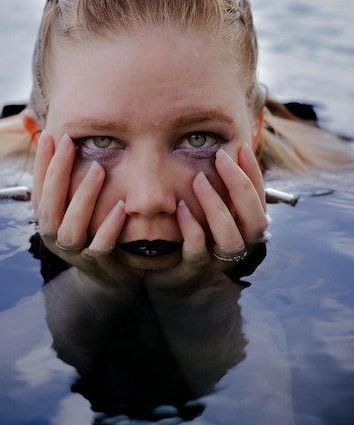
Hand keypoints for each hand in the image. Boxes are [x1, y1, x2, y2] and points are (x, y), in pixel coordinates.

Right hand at [32, 131, 142, 293]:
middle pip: (49, 208)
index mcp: (48, 222)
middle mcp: (55, 239)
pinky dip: (108, 227)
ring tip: (98, 169)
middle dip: (58, 174)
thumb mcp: (77, 205)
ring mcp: (75, 255)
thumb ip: (65, 174)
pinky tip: (120, 206)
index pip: (39, 191)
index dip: (42, 165)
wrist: (110, 280)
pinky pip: (100, 247)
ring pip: (71, 229)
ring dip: (83, 198)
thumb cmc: (93, 232)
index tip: (51, 136)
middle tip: (70, 143)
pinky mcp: (98, 266)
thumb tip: (41, 133)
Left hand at [145, 142, 266, 292]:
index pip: (260, 201)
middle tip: (221, 157)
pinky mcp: (191, 273)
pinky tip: (180, 208)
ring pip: (230, 239)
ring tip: (198, 179)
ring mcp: (216, 263)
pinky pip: (196, 251)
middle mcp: (237, 249)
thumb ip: (216, 189)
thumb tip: (218, 147)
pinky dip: (191, 229)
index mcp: (243, 231)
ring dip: (217, 206)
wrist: (163, 277)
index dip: (253, 174)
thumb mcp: (205, 212)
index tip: (240, 147)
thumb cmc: (187, 237)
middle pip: (255, 221)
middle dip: (241, 186)